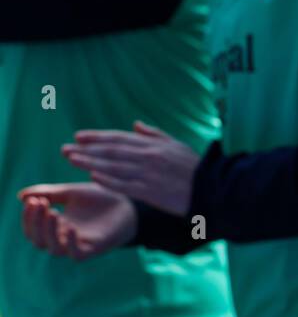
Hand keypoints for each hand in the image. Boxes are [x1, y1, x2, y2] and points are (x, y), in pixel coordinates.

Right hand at [17, 182, 137, 259]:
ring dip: (49, 231)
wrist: (128, 203)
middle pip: (39, 240)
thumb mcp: (71, 193)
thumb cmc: (99, 199)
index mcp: (55, 226)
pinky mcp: (95, 249)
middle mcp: (64, 238)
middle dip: (35, 223)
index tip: (31, 200)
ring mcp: (79, 245)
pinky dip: (71, 243)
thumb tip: (21, 196)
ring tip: (52, 212)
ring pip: (54, 248)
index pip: (33, 229)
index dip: (28, 217)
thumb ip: (49, 194)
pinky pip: (77, 254)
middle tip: (39, 203)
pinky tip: (70, 227)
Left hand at [61, 121, 198, 215]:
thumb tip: (135, 124)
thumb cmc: (195, 168)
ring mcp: (150, 175)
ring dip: (90, 163)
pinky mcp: (152, 192)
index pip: (120, 138)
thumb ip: (155, 134)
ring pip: (114, 167)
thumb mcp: (177, 145)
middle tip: (65, 148)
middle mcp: (150, 157)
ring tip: (71, 160)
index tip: (78, 136)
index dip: (97, 137)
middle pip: (112, 151)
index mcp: (155, 146)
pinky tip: (93, 178)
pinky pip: (126, 185)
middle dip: (86, 149)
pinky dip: (109, 181)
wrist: (213, 188)